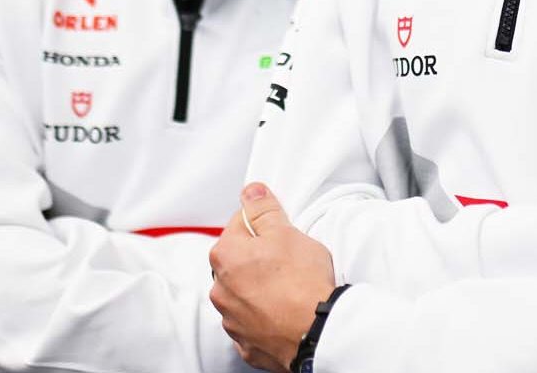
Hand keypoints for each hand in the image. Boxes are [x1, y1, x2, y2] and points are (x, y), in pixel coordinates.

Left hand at [209, 183, 336, 371]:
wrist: (316, 332)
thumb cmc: (302, 283)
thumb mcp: (286, 232)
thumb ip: (263, 210)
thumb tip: (252, 192)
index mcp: (225, 255)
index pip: (239, 224)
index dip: (263, 224)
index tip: (280, 231)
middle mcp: (220, 289)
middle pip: (239, 261)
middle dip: (259, 258)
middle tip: (288, 260)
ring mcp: (232, 319)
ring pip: (244, 294)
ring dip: (260, 289)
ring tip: (290, 289)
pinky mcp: (246, 344)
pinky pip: (253, 323)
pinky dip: (266, 317)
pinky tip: (286, 312)